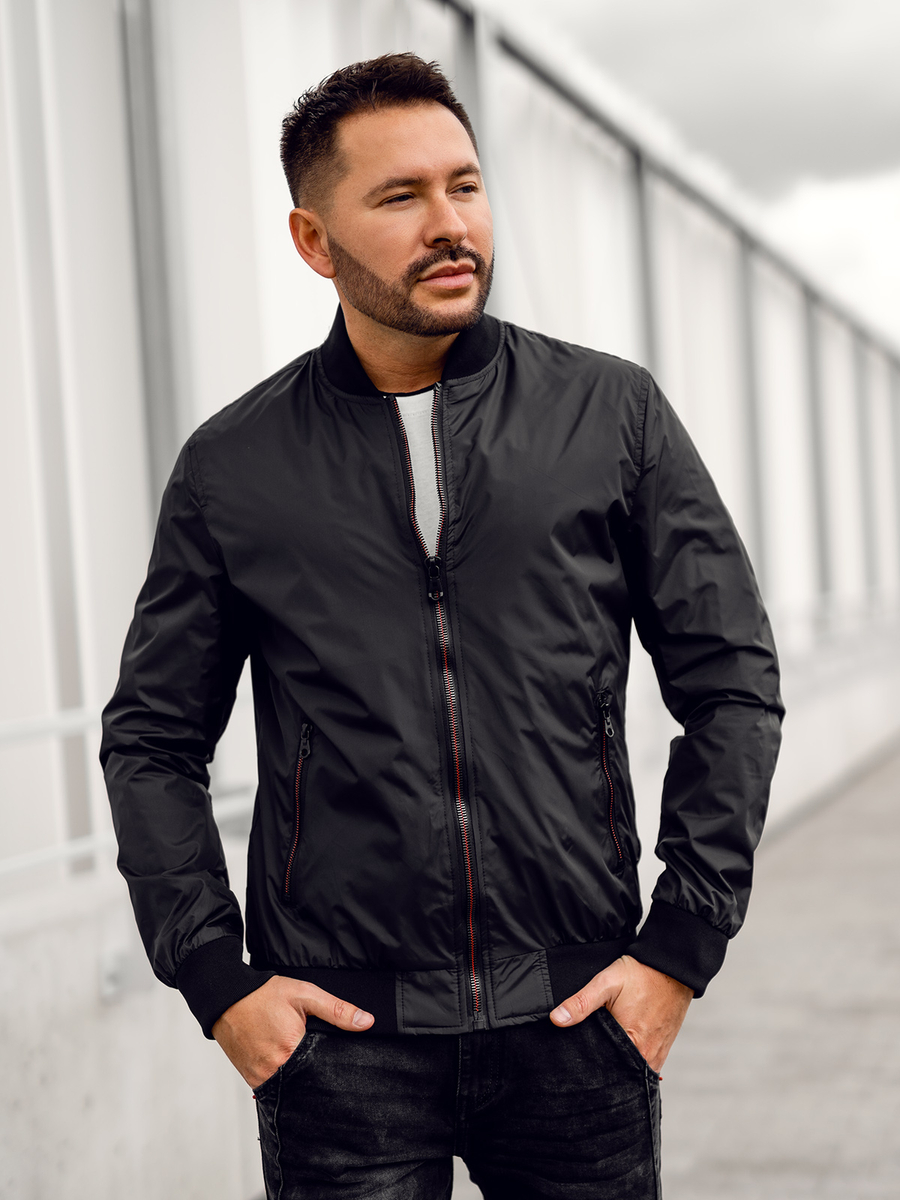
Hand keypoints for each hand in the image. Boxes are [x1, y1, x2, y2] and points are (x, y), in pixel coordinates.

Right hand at [212, 975, 373, 1087]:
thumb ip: (337, 1010)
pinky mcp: (250, 1078)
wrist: (227, 998)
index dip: (335, 1072)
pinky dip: (284, 1082)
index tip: (345, 1072)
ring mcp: (260, 1077)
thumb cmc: (264, 994)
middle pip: (307, 1083)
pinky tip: (292, 1070)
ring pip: (290, 1089)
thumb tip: (367, 1022)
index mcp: (291, 1050)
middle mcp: (274, 1070)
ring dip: (301, 1082)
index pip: (323, 1071)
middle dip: (319, 1079)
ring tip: (312, 1071)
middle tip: (330, 1073)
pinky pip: (273, 1089)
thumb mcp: (305, 994)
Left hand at [549, 955, 691, 1073]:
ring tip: (600, 1055)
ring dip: (616, 1064)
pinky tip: (618, 1049)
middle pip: (617, 1072)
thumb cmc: (641, 974)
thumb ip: (581, 1003)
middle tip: (584, 1060)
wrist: (672, 967)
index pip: (603, 1069)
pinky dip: (630, 1059)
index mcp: (632, 1046)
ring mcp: (657, 1054)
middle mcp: (647, 1057)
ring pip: (630, 1069)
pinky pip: (642, 1063)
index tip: (573, 1063)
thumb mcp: (606, 983)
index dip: (586, 1066)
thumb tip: (556, 1019)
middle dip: (601, 1068)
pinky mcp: (663, 1048)